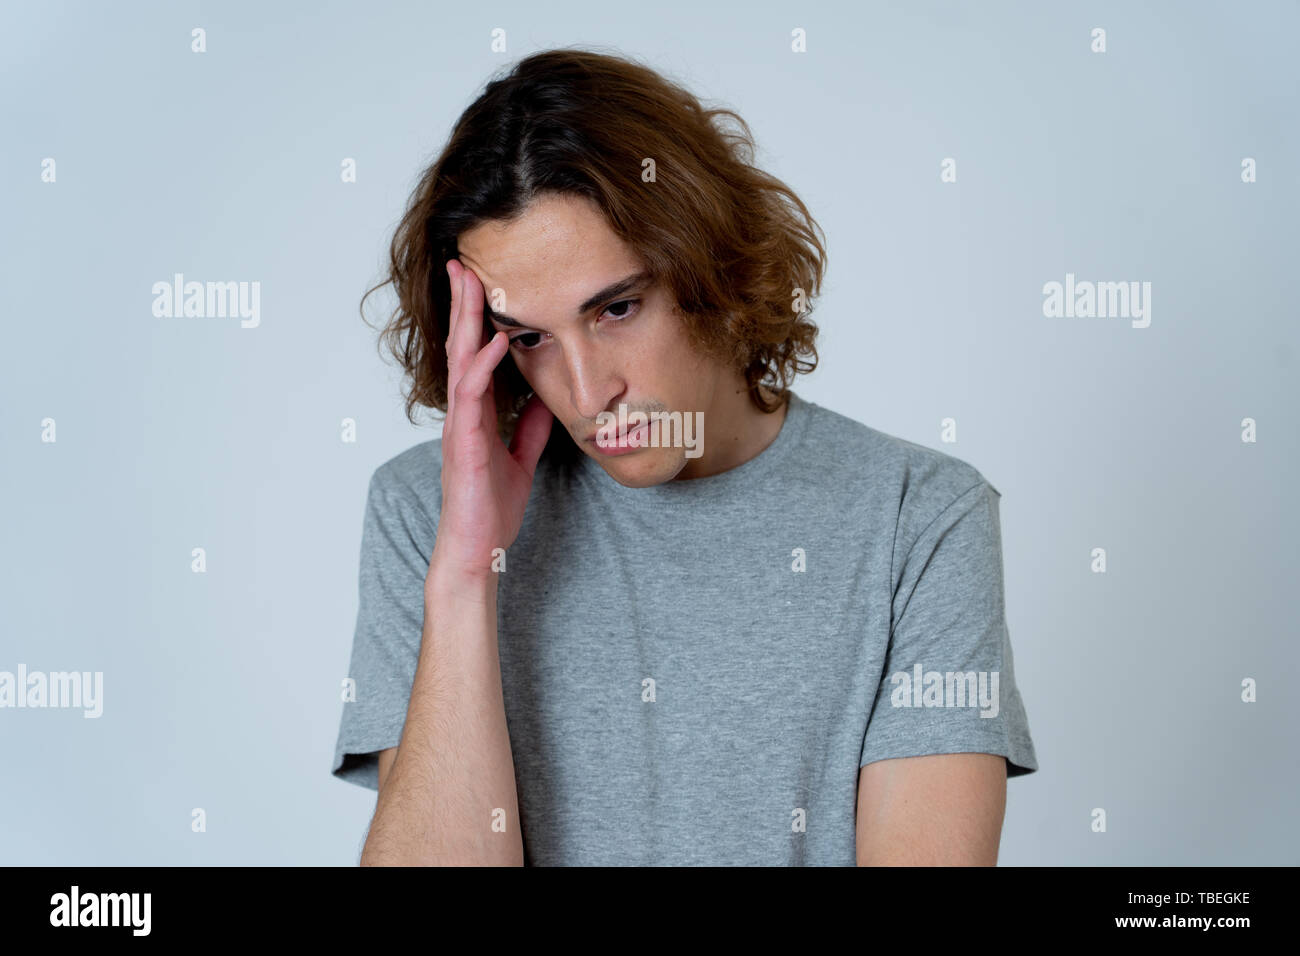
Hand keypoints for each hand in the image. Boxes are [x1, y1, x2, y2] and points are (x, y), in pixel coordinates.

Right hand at [428, 259, 553, 583]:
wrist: (478, 549)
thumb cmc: (492, 509)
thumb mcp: (521, 460)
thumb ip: (529, 429)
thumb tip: (544, 400)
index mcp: (476, 414)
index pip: (474, 355)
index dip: (475, 319)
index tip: (481, 283)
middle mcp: (463, 414)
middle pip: (460, 346)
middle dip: (462, 304)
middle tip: (463, 263)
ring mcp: (459, 426)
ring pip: (459, 361)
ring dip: (464, 321)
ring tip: (471, 283)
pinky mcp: (462, 443)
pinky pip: (470, 396)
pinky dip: (481, 365)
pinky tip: (492, 339)